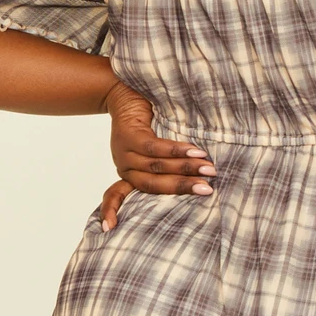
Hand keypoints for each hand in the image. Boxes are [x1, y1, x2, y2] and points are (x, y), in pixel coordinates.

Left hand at [99, 81, 215, 230]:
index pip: (118, 196)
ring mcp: (123, 151)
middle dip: (183, 188)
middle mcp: (124, 165)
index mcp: (128, 173)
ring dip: (186, 169)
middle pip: (153, 185)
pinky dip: (177, 151)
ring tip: (209, 169)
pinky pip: (155, 148)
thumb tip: (203, 178)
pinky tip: (195, 152)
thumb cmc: (148, 118)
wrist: (125, 86)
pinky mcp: (129, 135)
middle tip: (209, 189)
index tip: (106, 229)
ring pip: (157, 167)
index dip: (111, 210)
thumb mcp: (155, 146)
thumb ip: (168, 164)